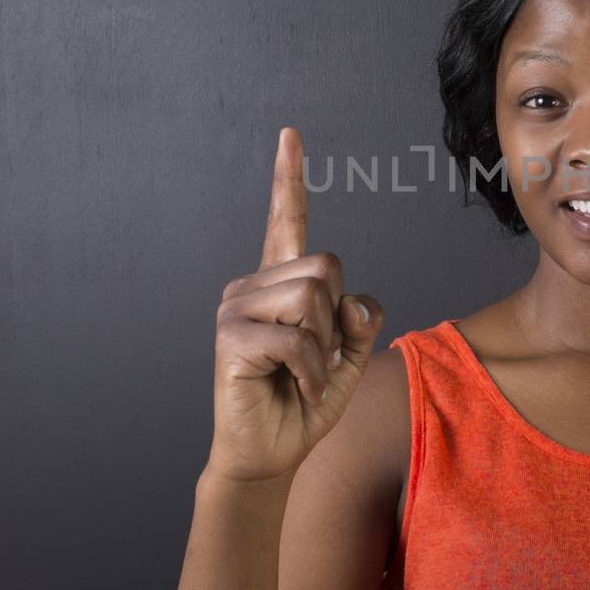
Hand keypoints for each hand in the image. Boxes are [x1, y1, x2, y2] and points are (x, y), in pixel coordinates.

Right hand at [205, 126, 383, 482]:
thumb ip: (360, 319)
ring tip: (305, 376)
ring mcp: (235, 308)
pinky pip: (298, 339)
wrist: (270, 454)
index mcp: (280, 282)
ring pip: (313, 297)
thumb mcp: (349, 356)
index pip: (288, 220)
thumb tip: (352, 299)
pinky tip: (300, 390)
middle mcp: (252, 285)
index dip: (290, 178)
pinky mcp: (230, 337)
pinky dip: (314, 373)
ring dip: (325, 348)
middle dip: (338, 320)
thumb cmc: (305, 402)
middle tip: (318, 361)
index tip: (290, 135)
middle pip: (325, 266)